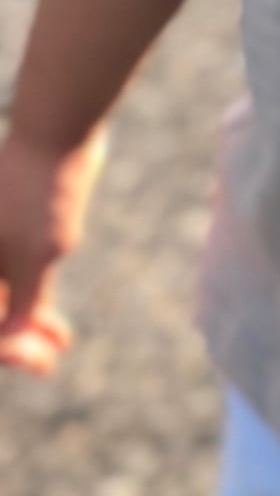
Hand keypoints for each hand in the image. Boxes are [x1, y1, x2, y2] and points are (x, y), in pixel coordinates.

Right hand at [0, 129, 102, 375]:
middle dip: (12, 342)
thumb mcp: (38, 255)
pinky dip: (29, 306)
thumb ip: (24, 306)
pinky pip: (10, 284)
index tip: (36, 362)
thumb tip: (12, 347)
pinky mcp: (6, 239)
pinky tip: (55, 327)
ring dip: (22, 329)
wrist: (57, 132)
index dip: (5, 348)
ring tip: (57, 345)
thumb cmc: (41, 192)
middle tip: (47, 363)